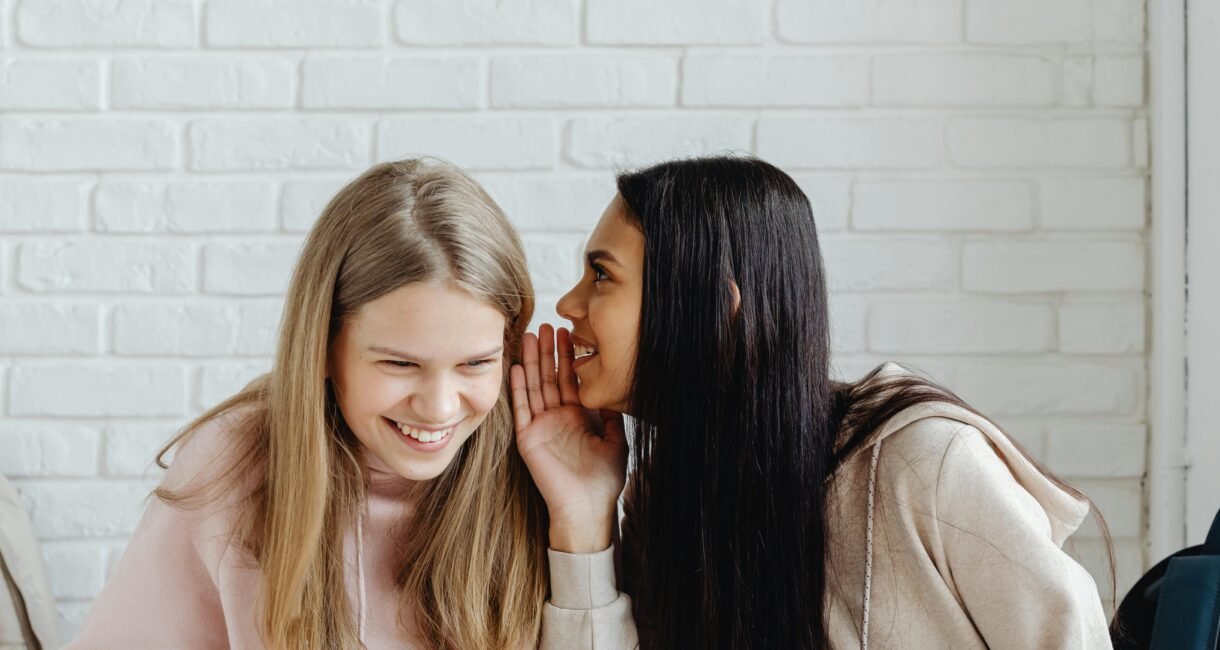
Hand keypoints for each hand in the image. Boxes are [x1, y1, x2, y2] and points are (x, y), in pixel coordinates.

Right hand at [511, 324, 627, 553]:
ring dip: (531, 362)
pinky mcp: (528, 438)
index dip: (568, 357)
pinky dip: (518, 388)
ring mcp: (541, 426)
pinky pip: (522, 408)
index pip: (570, 380)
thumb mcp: (616, 442)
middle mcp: (557, 418)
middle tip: (546, 324)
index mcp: (578, 417)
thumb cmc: (604, 481)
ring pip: (534, 387)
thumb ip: (612, 416)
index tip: (568, 332)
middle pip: (550, 377)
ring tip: (528, 336)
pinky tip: (515, 367)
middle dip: (548, 351)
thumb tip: (614, 390)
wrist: (587, 508)